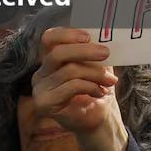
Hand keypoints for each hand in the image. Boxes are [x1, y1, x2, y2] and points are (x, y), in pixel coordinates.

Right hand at [33, 28, 128, 150]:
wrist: (97, 117)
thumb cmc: (96, 87)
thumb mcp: (96, 64)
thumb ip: (93, 50)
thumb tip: (102, 33)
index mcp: (50, 59)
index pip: (49, 38)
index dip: (67, 34)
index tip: (88, 36)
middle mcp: (40, 73)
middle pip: (58, 53)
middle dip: (85, 51)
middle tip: (106, 53)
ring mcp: (39, 89)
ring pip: (69, 71)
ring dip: (95, 73)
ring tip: (110, 81)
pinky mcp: (44, 103)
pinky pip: (71, 86)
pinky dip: (91, 86)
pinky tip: (100, 92)